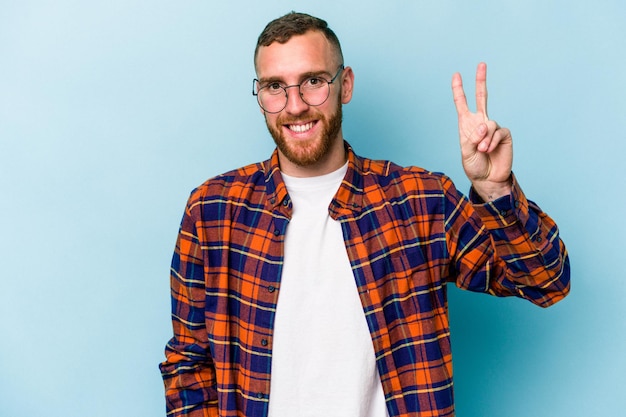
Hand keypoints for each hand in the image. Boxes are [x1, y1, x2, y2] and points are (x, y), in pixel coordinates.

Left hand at [452, 62, 512, 200]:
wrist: (488, 178)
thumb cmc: (474, 166)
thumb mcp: (466, 152)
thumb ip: (472, 138)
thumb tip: (484, 124)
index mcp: (467, 125)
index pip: (462, 103)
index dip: (458, 90)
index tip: (456, 75)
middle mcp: (480, 122)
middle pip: (482, 97)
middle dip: (481, 80)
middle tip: (482, 64)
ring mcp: (493, 127)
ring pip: (489, 124)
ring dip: (484, 138)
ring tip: (482, 149)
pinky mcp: (504, 134)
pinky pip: (498, 132)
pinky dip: (492, 141)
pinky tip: (489, 149)